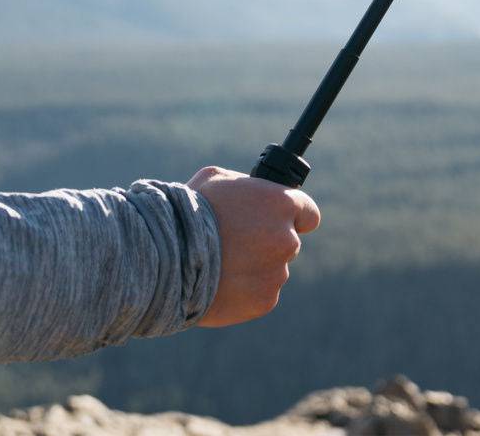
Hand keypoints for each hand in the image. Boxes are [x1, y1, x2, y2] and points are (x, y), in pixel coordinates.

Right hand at [186, 165, 320, 327]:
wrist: (171, 258)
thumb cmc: (190, 211)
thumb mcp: (217, 179)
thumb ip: (244, 186)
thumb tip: (249, 193)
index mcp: (281, 204)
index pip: (308, 213)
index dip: (293, 216)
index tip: (278, 220)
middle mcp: (287, 239)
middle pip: (287, 242)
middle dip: (267, 241)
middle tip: (236, 240)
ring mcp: (277, 273)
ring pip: (272, 269)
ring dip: (255, 266)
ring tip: (221, 262)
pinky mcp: (265, 301)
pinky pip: (260, 292)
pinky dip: (246, 289)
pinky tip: (221, 280)